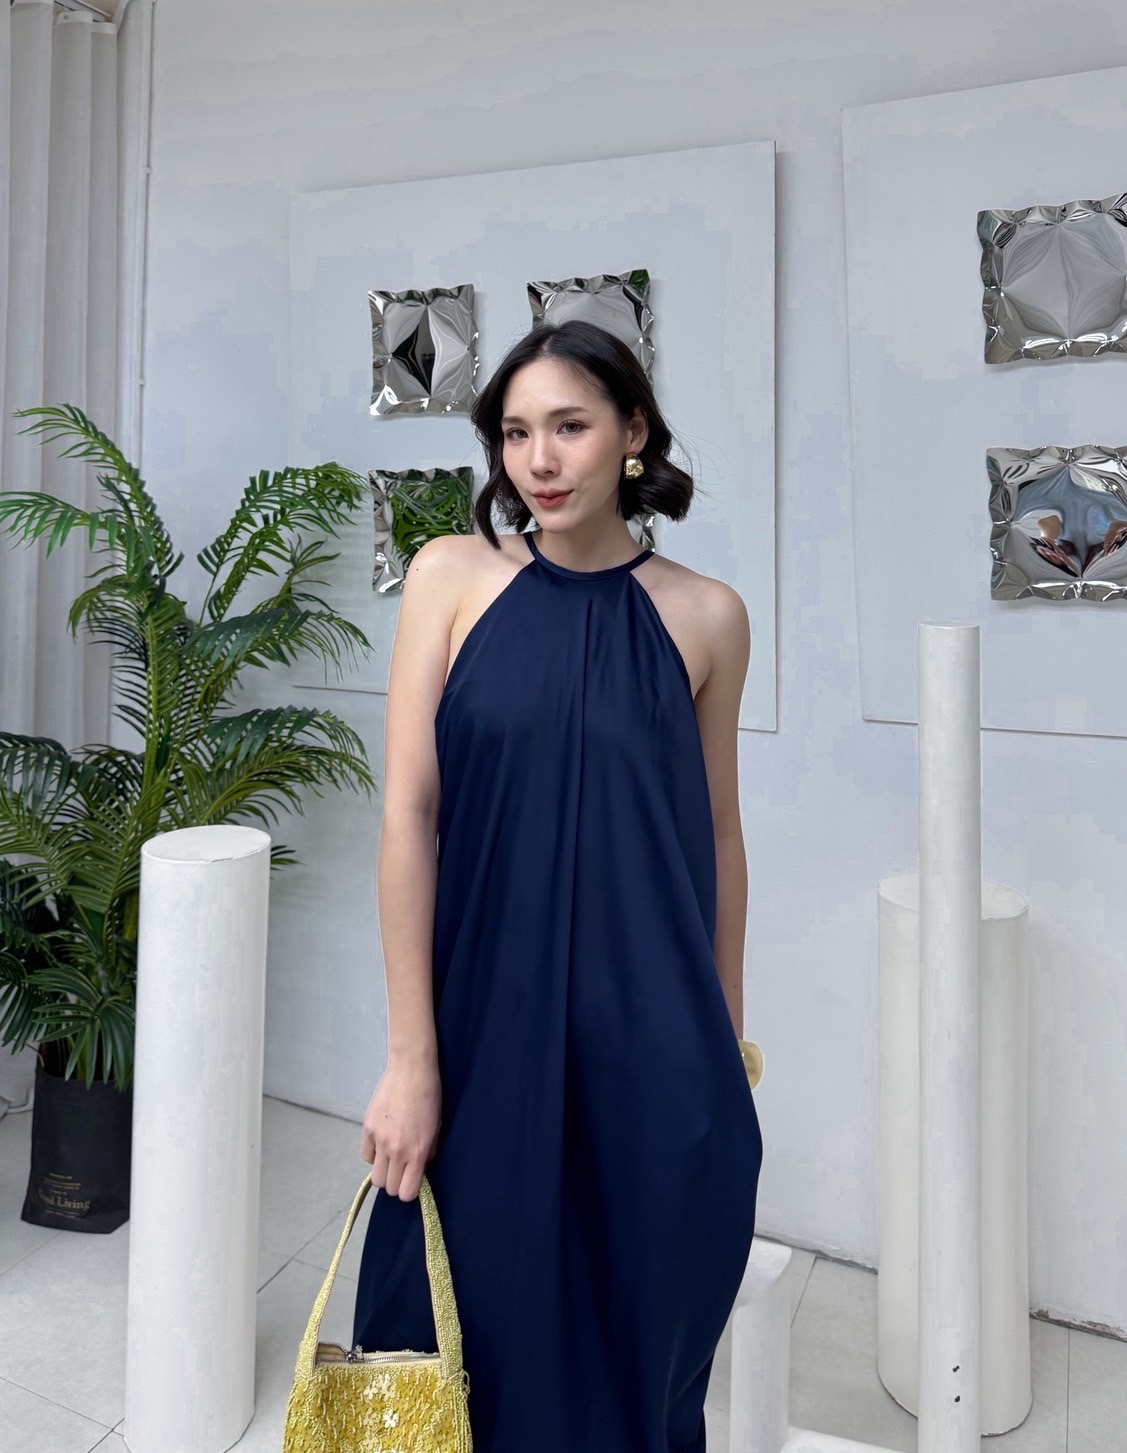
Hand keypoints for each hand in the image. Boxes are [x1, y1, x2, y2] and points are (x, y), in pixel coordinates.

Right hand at [360, 1055, 441, 1201]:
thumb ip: (428, 1152)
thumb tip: (420, 1168)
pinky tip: (382, 1143)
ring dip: (384, 1172)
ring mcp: (379, 1140)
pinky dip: (374, 1155)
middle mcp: (396, 1150)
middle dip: (397, 1182)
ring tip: (391, 1157)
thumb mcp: (437, 1127)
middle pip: (389, 1188)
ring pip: (375, 1177)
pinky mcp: (367, 1128)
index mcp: (417, 1152)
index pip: (406, 1193)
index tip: (413, 1181)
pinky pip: (366, 1156)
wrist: (411, 1069)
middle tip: (403, 1168)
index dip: (410, 1191)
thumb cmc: (430, 1096)